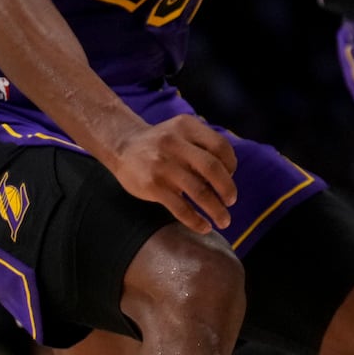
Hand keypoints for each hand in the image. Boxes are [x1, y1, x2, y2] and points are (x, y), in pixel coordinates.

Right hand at [110, 115, 238, 233]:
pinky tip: (204, 227)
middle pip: (212, 168)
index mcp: (187, 127)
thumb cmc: (162, 143)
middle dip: (227, 188)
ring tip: (224, 221)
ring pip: (199, 192)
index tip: (230, 177)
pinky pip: (180, 208)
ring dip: (216, 210)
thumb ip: (203, 146)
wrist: (122, 146)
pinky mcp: (152, 185)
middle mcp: (175, 144)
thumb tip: (229, 176)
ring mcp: (163, 165)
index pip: (220, 146)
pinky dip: (196, 220)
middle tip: (231, 201)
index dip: (231, 164)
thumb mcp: (182, 132)